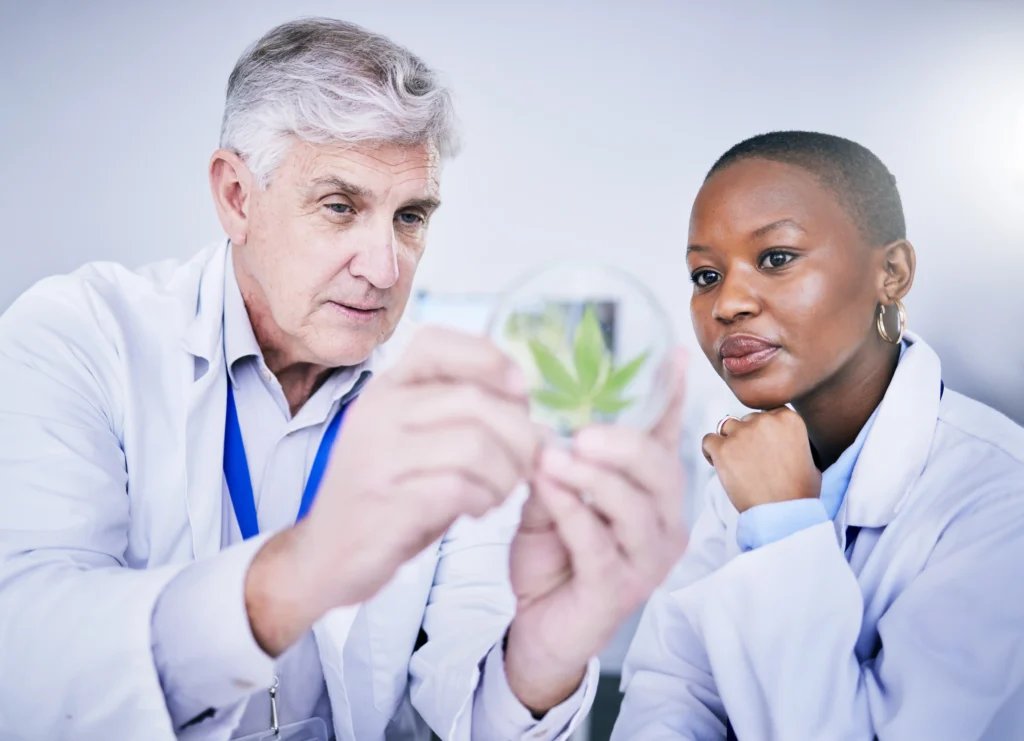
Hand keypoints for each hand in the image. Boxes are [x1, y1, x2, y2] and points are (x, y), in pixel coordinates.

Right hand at [246, 327, 539, 654]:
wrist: (325, 554)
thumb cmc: (386, 494)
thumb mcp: (417, 441)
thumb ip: (464, 420)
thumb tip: (535, 416)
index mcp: (386, 389)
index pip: (439, 344)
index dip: (490, 359)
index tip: (519, 392)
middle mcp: (377, 412)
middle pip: (474, 400)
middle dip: (518, 435)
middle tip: (525, 464)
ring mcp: (378, 457)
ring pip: (473, 445)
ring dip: (505, 474)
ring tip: (500, 491)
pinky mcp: (386, 503)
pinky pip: (458, 488)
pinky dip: (483, 499)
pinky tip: (477, 510)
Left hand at [502, 350, 689, 713]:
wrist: (533, 627)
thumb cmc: (550, 557)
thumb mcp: (550, 498)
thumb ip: (555, 464)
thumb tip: (545, 421)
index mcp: (648, 494)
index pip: (664, 438)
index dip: (670, 395)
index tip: (670, 352)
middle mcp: (660, 524)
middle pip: (660, 471)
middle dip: (623, 444)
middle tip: (582, 431)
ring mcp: (644, 561)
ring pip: (633, 507)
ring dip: (591, 477)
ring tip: (551, 457)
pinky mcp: (617, 591)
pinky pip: (599, 544)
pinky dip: (573, 512)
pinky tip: (548, 492)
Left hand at [700, 408, 820, 513]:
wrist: (783, 514)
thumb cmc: (799, 492)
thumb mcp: (809, 457)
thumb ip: (792, 439)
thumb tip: (780, 438)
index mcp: (789, 418)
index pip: (767, 414)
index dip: (763, 431)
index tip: (764, 449)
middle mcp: (765, 420)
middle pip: (746, 420)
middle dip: (747, 437)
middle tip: (750, 462)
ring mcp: (742, 433)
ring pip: (726, 427)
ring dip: (729, 441)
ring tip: (734, 463)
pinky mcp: (723, 448)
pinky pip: (708, 440)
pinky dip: (710, 451)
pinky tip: (718, 464)